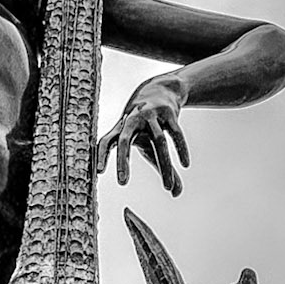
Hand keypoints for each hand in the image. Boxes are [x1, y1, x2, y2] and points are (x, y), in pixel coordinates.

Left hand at [96, 77, 189, 195]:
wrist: (161, 89)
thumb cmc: (148, 125)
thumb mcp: (151, 146)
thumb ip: (161, 169)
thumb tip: (175, 194)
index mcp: (120, 128)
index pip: (105, 142)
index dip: (101, 155)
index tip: (99, 172)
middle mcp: (131, 120)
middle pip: (124, 141)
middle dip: (121, 161)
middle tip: (122, 182)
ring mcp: (150, 115)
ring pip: (158, 142)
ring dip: (164, 166)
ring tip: (167, 188)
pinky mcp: (168, 113)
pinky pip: (175, 133)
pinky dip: (180, 148)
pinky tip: (185, 165)